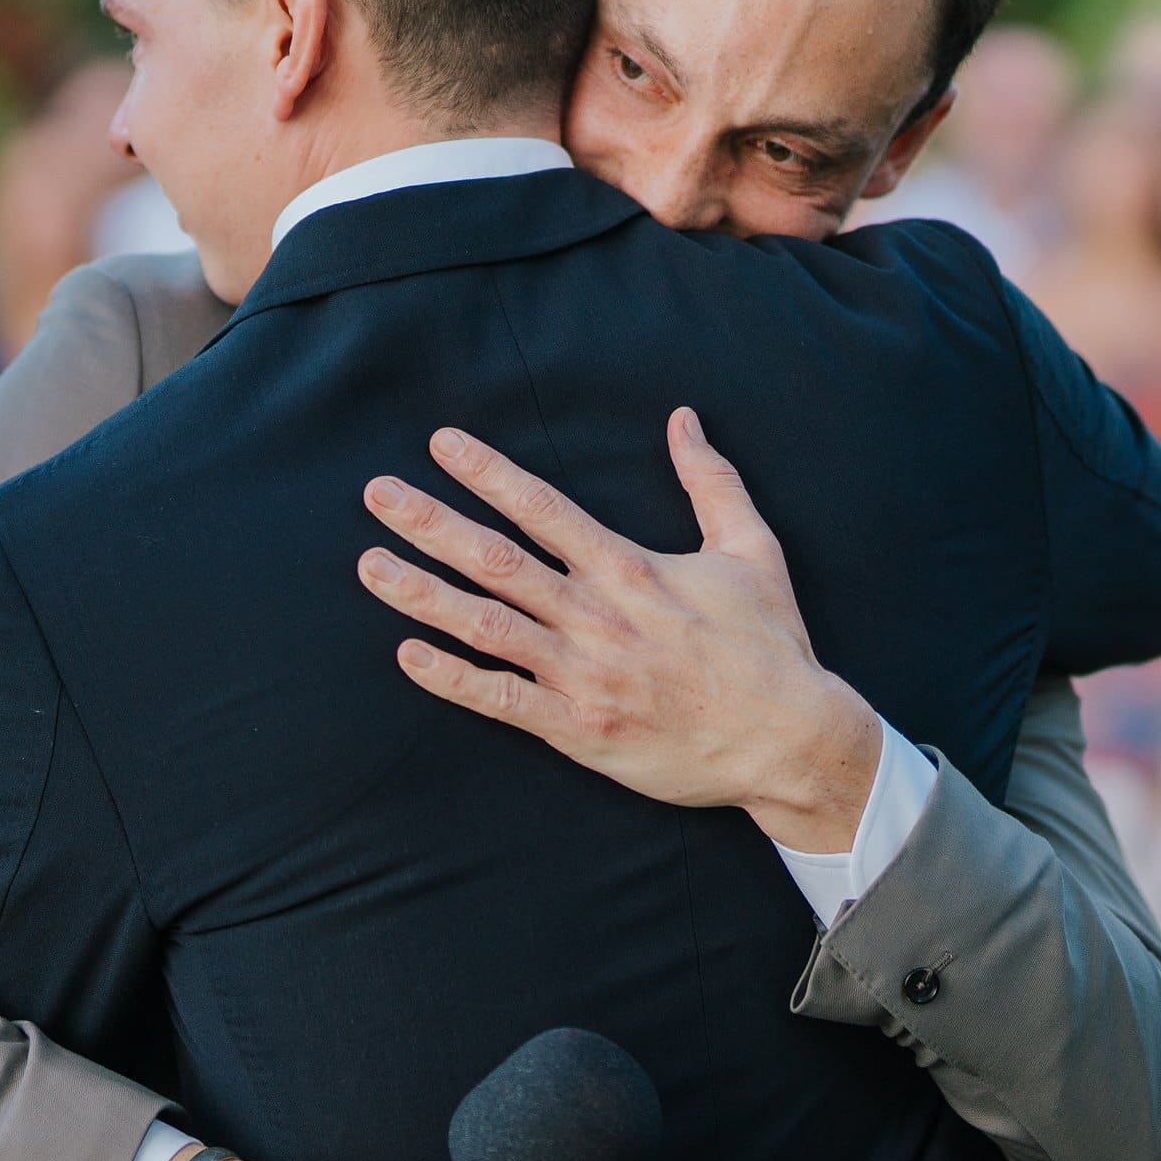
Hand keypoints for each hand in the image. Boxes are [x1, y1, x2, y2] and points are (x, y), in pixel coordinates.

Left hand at [355, 410, 882, 853]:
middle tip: (377, 494)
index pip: (543, 508)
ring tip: (370, 565)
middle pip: (497, 560)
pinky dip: (452, 678)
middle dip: (431, 524)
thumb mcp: (754, 549)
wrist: (790, 741)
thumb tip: (684, 419)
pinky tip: (407, 655)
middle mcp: (598, 616)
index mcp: (632, 568)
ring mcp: (584, 675)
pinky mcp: (579, 730)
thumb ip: (712, 481)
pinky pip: (502, 700)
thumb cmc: (771, 644)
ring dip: (423, 593)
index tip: (439, 444)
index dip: (488, 473)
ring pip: (487, 626)